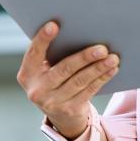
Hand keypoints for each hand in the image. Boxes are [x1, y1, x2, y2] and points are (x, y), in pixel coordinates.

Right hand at [16, 21, 120, 136]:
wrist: (59, 115)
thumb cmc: (53, 80)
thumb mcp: (44, 70)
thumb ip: (52, 54)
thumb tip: (78, 33)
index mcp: (27, 74)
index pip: (34, 53)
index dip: (42, 39)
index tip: (54, 25)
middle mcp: (37, 90)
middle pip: (63, 69)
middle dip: (84, 58)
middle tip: (101, 49)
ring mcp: (53, 102)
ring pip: (80, 81)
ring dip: (98, 68)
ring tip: (112, 58)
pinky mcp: (70, 110)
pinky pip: (89, 91)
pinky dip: (102, 78)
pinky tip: (111, 69)